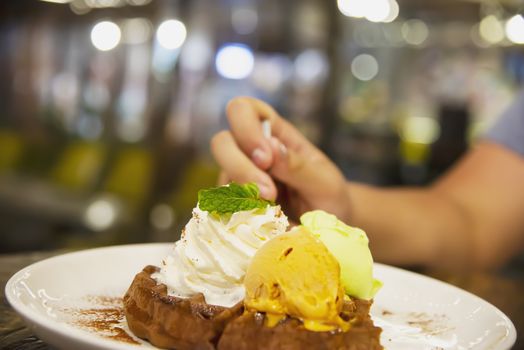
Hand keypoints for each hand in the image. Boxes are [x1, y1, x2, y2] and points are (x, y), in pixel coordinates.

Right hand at [211, 97, 351, 222]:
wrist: (327, 229)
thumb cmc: (328, 196)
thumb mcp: (324, 182)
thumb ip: (298, 166)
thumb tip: (270, 146)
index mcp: (273, 132)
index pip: (243, 109)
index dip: (245, 127)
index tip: (265, 158)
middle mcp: (250, 152)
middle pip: (221, 142)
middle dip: (240, 167)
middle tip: (269, 193)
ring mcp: (239, 179)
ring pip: (221, 178)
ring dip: (244, 197)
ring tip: (275, 213)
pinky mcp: (235, 206)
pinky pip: (225, 208)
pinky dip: (242, 216)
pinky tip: (265, 223)